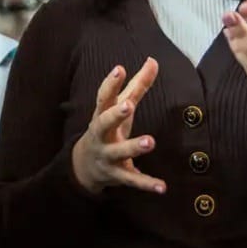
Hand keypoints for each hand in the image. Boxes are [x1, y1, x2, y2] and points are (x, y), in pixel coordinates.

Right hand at [70, 57, 165, 195]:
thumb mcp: (120, 107)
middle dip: (115, 115)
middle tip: (128, 105)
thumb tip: (153, 60)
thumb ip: (138, 85)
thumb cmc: (108, 129)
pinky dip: (146, 184)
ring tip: (150, 141)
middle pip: (103, 123)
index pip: (103, 97)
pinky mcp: (117, 175)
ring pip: (119, 153)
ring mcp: (108, 156)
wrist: (84, 166)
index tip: (119, 69)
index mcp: (101, 115)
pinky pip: (132, 180)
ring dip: (133, 147)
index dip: (110, 83)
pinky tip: (162, 187)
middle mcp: (101, 135)